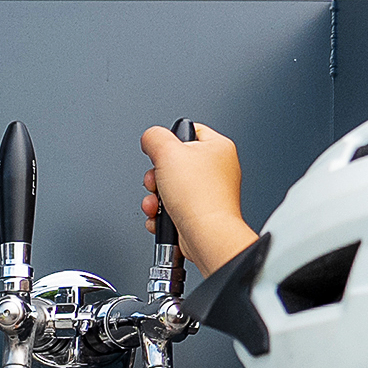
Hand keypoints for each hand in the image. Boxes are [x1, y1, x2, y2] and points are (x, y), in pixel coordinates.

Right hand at [140, 122, 258, 276]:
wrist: (206, 236)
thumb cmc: (199, 197)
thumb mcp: (167, 151)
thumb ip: (154, 137)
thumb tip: (150, 138)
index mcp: (218, 147)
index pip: (188, 131)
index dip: (169, 141)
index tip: (161, 152)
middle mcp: (217, 169)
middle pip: (174, 162)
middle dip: (157, 176)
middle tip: (158, 181)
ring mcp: (209, 193)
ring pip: (170, 188)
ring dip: (155, 197)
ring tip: (157, 203)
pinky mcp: (200, 214)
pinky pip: (173, 208)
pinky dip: (162, 214)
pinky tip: (162, 217)